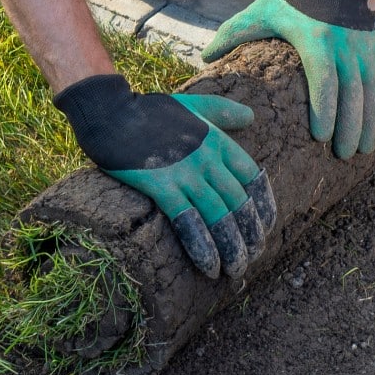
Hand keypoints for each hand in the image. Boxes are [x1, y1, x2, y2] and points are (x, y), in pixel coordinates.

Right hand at [55, 74, 276, 280]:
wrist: (111, 113)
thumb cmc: (148, 110)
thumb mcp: (193, 104)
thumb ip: (222, 112)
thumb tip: (251, 116)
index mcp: (218, 141)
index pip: (253, 178)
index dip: (262, 207)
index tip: (264, 229)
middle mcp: (208, 158)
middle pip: (238, 203)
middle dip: (249, 235)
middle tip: (252, 258)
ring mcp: (185, 173)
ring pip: (219, 217)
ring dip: (231, 248)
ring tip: (235, 270)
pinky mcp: (161, 186)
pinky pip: (188, 221)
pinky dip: (201, 246)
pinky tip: (208, 266)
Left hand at [203, 0, 374, 158]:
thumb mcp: (258, 12)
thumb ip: (231, 35)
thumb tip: (204, 58)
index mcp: (315, 39)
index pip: (324, 80)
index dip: (325, 110)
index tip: (321, 137)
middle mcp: (345, 44)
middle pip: (353, 93)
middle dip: (350, 126)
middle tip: (342, 155)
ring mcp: (364, 46)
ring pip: (373, 90)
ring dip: (371, 122)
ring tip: (363, 149)